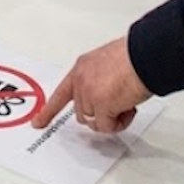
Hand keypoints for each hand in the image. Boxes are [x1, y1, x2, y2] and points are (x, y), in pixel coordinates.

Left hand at [32, 37, 151, 134]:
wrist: (146, 56)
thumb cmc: (135, 58)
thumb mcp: (108, 65)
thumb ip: (99, 81)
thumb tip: (106, 98)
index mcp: (82, 68)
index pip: (61, 93)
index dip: (48, 111)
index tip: (38, 122)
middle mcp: (81, 80)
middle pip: (81, 112)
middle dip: (99, 114)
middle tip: (119, 105)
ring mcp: (88, 93)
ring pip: (92, 121)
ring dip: (110, 119)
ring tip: (126, 104)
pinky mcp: (100, 105)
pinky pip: (107, 127)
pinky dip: (119, 123)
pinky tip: (129, 109)